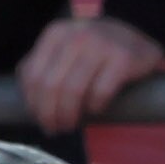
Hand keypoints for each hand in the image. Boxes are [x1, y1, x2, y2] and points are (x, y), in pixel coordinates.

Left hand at [18, 15, 163, 133]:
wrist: (137, 34)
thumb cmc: (95, 50)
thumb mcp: (64, 47)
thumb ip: (44, 64)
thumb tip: (27, 96)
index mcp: (55, 34)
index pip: (33, 75)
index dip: (33, 103)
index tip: (39, 119)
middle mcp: (75, 37)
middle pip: (51, 85)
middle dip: (49, 114)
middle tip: (55, 129)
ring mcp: (100, 46)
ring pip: (74, 91)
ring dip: (69, 115)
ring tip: (71, 126)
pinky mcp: (123, 59)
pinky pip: (101, 92)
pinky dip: (95, 108)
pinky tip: (95, 111)